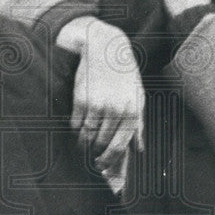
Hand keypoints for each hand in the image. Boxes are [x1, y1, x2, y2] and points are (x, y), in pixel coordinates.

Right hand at [57, 17, 143, 180]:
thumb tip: (138, 149)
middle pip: (101, 144)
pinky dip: (75, 130)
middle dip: (94, 153)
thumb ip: (139, 125)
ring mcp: (97, 106)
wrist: (106, 48)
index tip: (101, 166)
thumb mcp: (138, 97)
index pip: (118, 147)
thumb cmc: (124, 74)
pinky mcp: (81, 100)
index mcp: (132, 112)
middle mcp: (115, 111)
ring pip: (86, 137)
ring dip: (83, 144)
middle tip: (90, 156)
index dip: (109, 161)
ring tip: (82, 144)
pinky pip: (75, 125)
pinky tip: (77, 128)